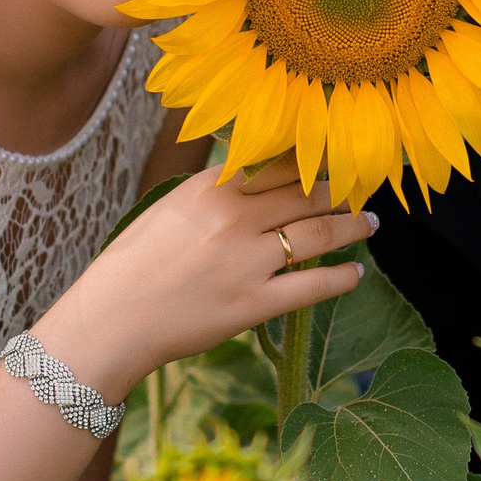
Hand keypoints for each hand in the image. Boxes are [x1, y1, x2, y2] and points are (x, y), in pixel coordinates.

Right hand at [33, 157, 376, 400]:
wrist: (111, 320)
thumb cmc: (131, 266)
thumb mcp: (169, 210)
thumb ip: (213, 193)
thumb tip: (251, 179)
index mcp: (211, 189)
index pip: (278, 163)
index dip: (312, 162)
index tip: (332, 160)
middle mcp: (234, 218)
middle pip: (306, 194)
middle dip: (340, 191)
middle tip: (360, 190)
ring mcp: (248, 262)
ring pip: (319, 234)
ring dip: (352, 226)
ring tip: (369, 222)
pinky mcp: (254, 304)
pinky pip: (312, 286)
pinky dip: (342, 278)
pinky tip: (356, 274)